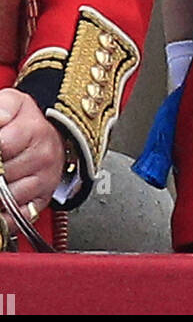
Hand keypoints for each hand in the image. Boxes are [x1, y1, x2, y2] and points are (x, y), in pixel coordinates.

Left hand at [0, 89, 64, 217]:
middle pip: (2, 176)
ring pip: (7, 199)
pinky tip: (1, 199)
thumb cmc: (29, 121)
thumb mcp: (15, 103)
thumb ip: (2, 107)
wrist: (58, 136)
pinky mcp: (42, 201)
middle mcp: (43, 158)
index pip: (2, 147)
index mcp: (34, 132)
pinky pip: (18, 218)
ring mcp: (44, 182)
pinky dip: (5, 215)